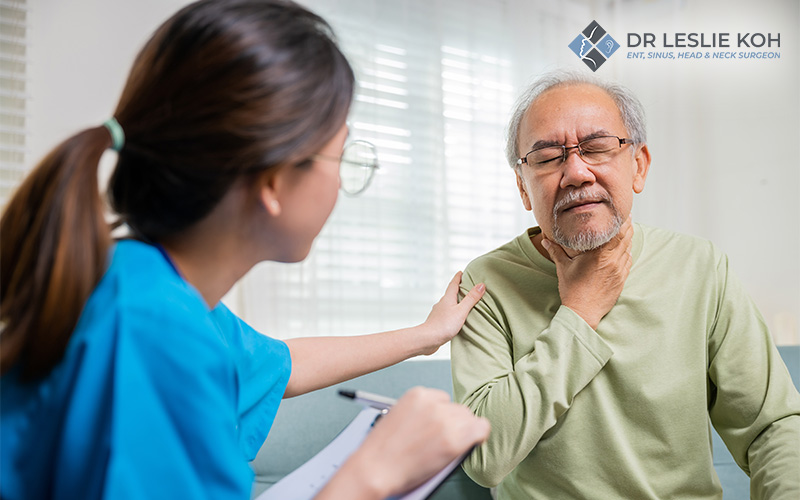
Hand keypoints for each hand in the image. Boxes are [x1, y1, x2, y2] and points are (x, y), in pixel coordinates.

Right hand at [318, 387, 490, 498]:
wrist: (374, 469)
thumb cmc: (380, 451)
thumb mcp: (397, 416)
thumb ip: (420, 413)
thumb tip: (438, 422)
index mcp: (418, 395)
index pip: (443, 400)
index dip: (443, 416)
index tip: (439, 428)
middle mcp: (434, 404)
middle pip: (458, 410)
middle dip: (454, 425)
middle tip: (444, 441)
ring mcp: (445, 420)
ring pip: (469, 419)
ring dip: (463, 432)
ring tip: (449, 447)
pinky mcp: (454, 439)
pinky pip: (481, 430)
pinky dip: (478, 437)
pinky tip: (470, 444)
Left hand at [418, 272, 484, 354]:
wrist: (428, 339)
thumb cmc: (444, 325)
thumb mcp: (461, 311)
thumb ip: (471, 299)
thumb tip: (481, 285)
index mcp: (447, 298)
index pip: (453, 284)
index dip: (458, 277)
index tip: (461, 272)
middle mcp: (441, 303)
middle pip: (450, 293)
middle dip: (457, 289)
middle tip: (465, 286)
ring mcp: (438, 313)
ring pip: (448, 304)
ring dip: (455, 301)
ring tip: (462, 303)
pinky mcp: (437, 322)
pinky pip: (446, 313)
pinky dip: (452, 312)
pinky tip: (455, 318)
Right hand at [542, 217, 632, 328]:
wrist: (583, 312)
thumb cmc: (573, 290)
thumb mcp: (563, 268)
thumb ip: (555, 251)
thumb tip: (546, 240)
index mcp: (599, 255)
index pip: (615, 232)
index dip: (620, 221)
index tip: (620, 212)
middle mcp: (612, 260)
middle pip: (626, 237)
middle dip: (627, 226)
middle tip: (626, 216)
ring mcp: (619, 270)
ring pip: (628, 248)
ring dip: (628, 238)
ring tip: (626, 229)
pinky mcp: (622, 279)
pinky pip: (628, 261)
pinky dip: (627, 252)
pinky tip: (623, 249)